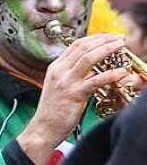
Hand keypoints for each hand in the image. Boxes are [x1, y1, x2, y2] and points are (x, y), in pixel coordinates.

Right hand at [17, 33, 126, 164]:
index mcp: (55, 67)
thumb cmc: (53, 110)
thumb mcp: (59, 86)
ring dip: (107, 49)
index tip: (108, 36)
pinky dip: (110, 74)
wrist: (43, 128)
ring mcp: (66, 82)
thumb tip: (91, 68)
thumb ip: (72, 75)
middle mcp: (59, 71)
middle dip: (103, 39)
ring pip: (89, 58)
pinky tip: (121, 72)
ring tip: (120, 46)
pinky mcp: (74, 94)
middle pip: (83, 47)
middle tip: (118, 38)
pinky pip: (96, 80)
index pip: (75, 45)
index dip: (94, 38)